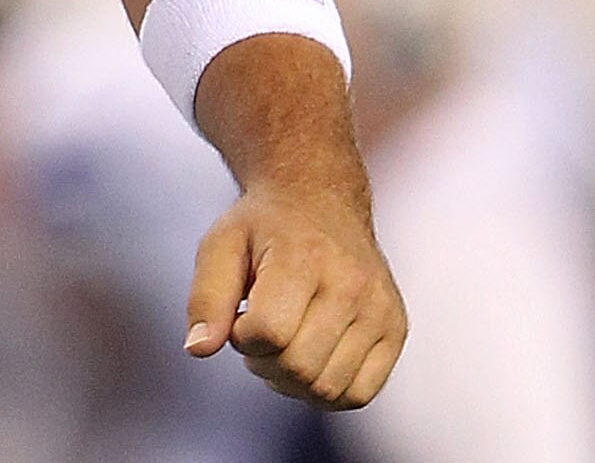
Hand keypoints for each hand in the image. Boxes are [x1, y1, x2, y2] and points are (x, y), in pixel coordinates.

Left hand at [185, 187, 406, 409]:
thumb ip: (206, 298)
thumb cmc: (264, 228)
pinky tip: (310, 360)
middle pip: (299, 367)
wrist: (320, 199)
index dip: (242, 337)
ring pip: (327, 388)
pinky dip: (326, 391)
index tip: (242, 315)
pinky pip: (359, 394)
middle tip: (259, 333)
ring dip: (292, 381)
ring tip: (284, 344)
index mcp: (305, 257)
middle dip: (264, 363)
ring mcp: (379, 309)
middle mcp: (352, 283)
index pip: (269, 332)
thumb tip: (198, 349)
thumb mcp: (220, 246)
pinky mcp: (395, 329)